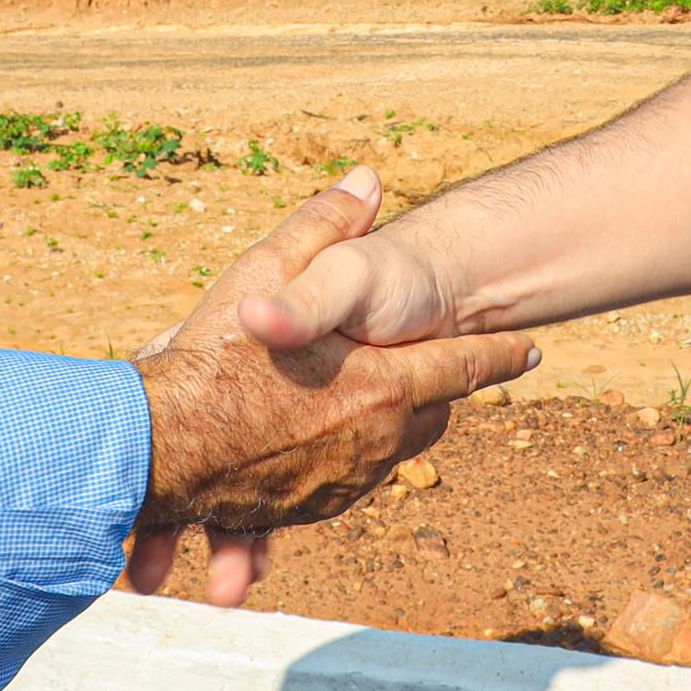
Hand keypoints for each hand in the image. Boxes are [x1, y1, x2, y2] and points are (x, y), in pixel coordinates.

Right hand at [123, 170, 535, 606]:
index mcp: (383, 385)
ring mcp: (344, 484)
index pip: (465, 368)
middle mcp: (376, 442)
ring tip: (373, 401)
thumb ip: (320, 228)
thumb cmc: (208, 360)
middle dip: (433, 390)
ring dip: (387, 425)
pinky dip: (342, 458)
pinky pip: (346, 482)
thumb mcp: (263, 274)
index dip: (500, 356)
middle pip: (430, 414)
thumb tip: (367, 179)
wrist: (157, 453)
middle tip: (432, 369)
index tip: (533, 350)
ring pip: (391, 452)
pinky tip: (314, 438)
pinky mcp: (308, 512)